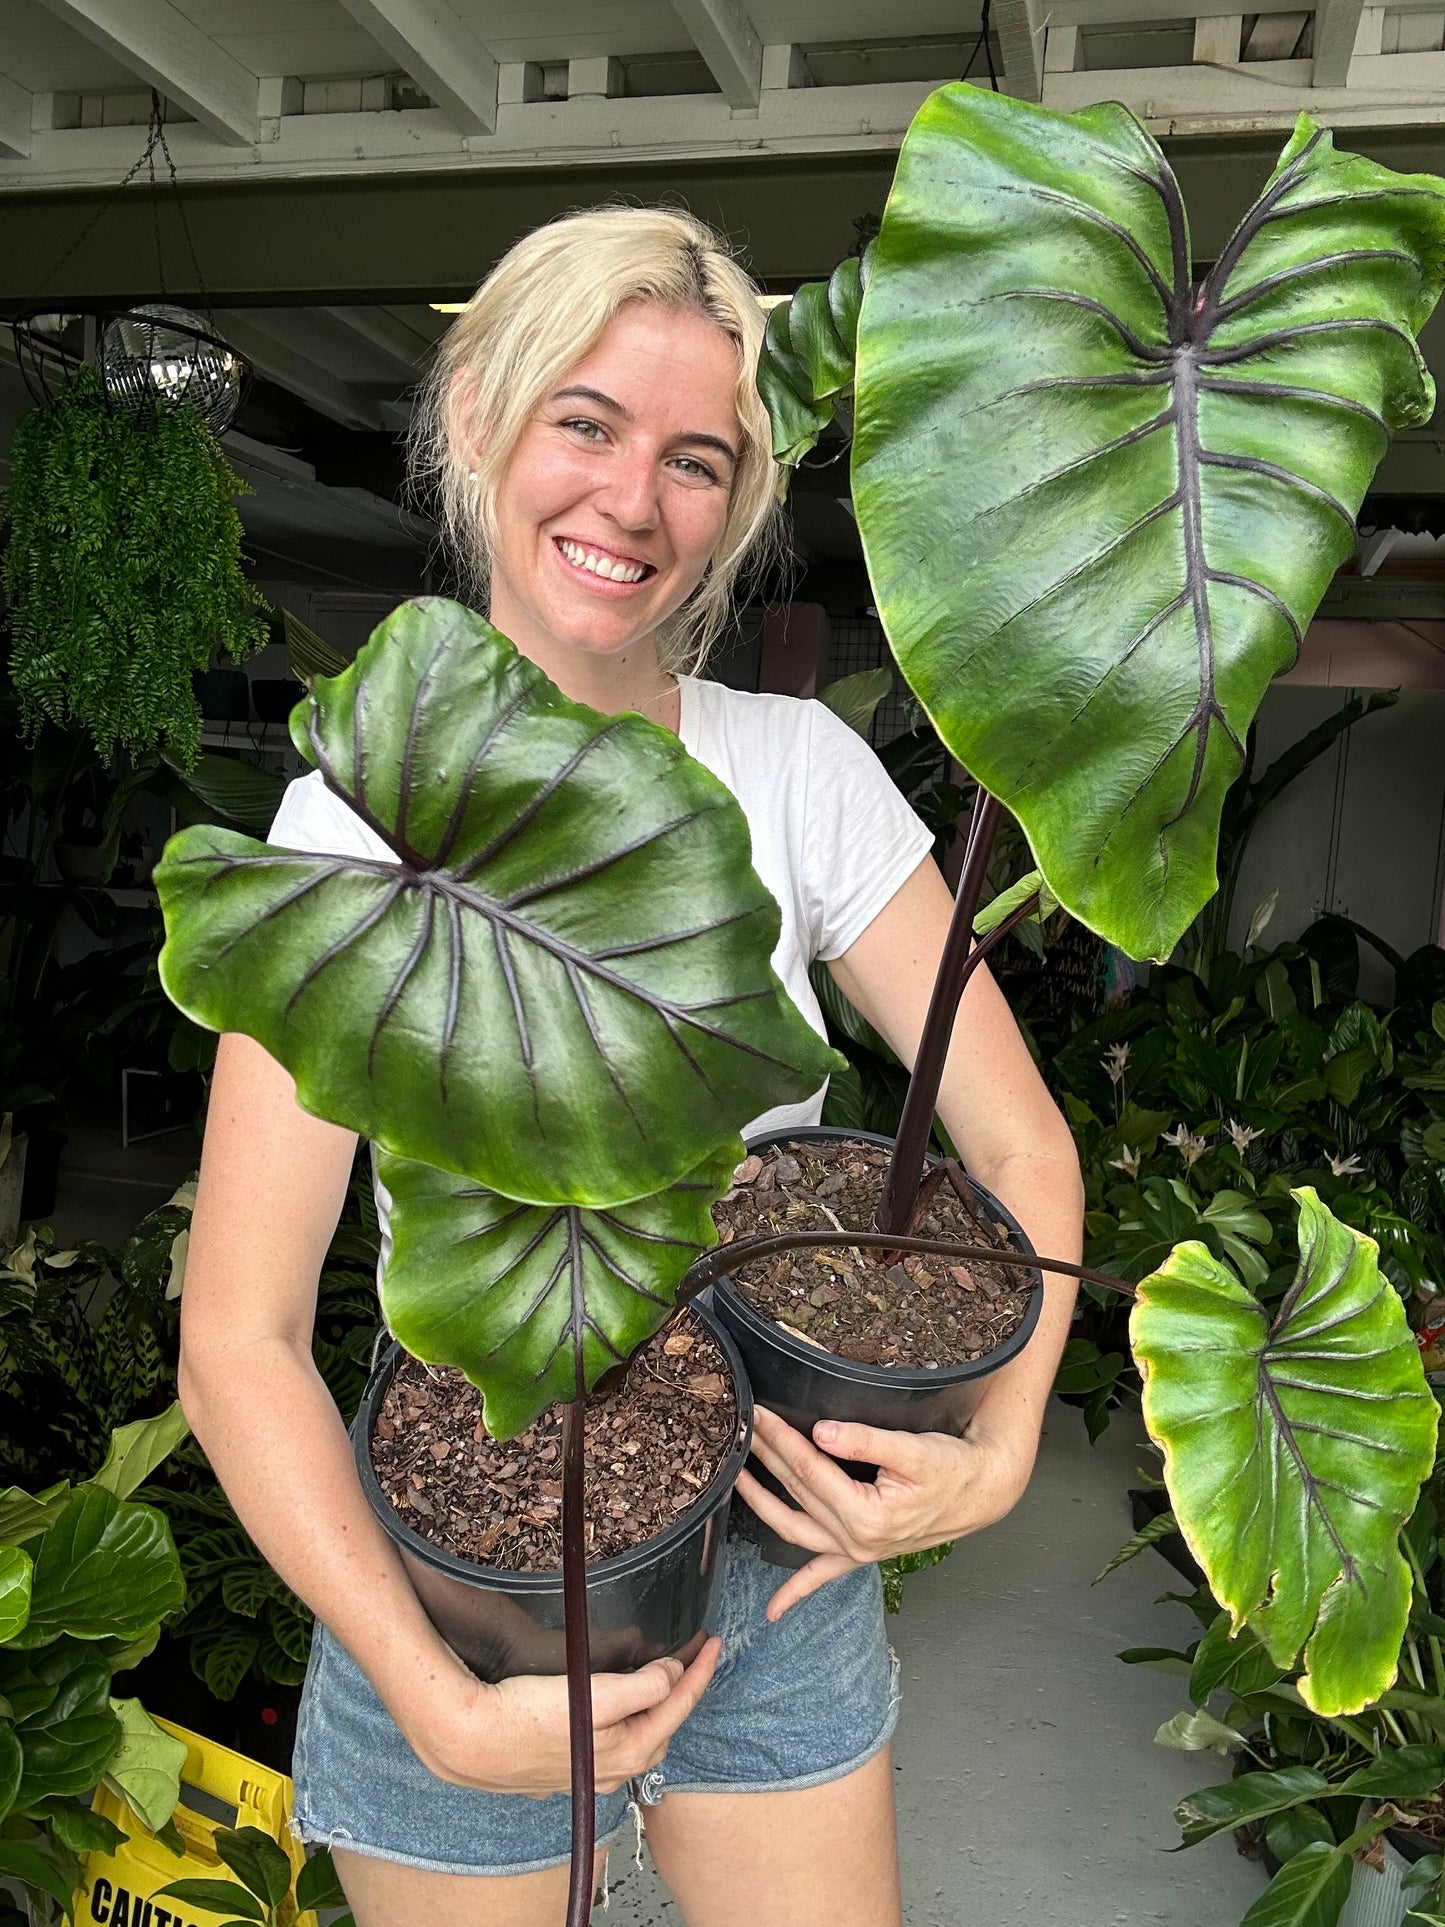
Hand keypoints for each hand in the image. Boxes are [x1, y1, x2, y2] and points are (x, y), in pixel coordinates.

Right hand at [400, 1637, 720, 1796]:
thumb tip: (674, 1673)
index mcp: (630, 1750)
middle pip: (662, 1726)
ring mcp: (587, 1774)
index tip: (714, 1640)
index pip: (679, 1704)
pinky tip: (612, 1715)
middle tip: (690, 1654)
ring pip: (636, 1742)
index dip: (701, 1669)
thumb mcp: (594, 1693)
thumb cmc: (528, 1714)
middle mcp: (613, 1770)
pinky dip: (622, 1726)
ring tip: (658, 1679)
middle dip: (681, 1691)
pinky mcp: (563, 1770)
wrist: (471, 1741)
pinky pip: (608, 1748)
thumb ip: (643, 1686)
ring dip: (652, 1711)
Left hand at [735, 1404, 1038, 1618]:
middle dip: (767, 1458)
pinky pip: (823, 1576)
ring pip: (796, 1530)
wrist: (982, 1493)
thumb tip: (821, 1431)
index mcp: (867, 1514)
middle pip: (798, 1492)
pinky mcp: (863, 1554)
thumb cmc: (951, 1468)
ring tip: (734, 1479)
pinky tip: (775, 1610)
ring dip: (762, 1506)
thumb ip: (865, 1441)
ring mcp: (857, 1551)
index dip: (781, 1440)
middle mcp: (857, 1539)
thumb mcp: (912, 1449)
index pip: (810, 1470)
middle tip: (742, 1428)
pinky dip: (797, 1592)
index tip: (760, 1415)